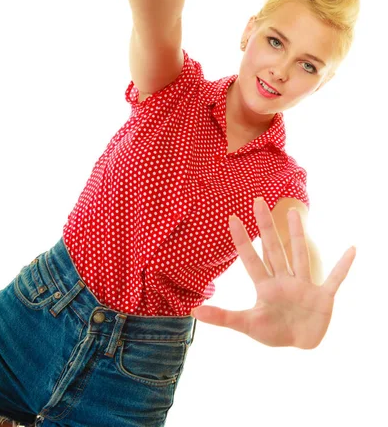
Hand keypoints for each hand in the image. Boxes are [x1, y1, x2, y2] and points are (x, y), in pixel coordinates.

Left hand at [191, 198, 355, 348]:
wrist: (301, 344)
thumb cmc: (274, 331)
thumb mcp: (247, 325)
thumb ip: (223, 317)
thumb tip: (193, 311)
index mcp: (266, 287)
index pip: (251, 259)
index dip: (242, 240)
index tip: (232, 218)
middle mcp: (284, 280)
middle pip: (273, 249)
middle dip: (266, 227)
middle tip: (258, 201)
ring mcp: (304, 286)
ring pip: (300, 255)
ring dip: (297, 235)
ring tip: (294, 213)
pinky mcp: (323, 296)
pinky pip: (335, 278)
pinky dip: (343, 266)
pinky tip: (351, 249)